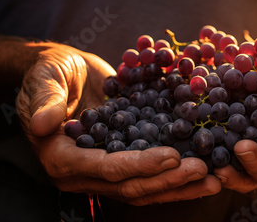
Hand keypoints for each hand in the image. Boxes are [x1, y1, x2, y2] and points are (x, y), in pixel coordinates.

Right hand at [16, 42, 220, 204]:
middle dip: (168, 180)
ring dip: (178, 185)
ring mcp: (102, 169)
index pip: (106, 168)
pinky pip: (148, 173)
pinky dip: (174, 174)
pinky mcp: (119, 158)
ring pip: (143, 187)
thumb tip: (43, 124)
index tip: (173, 156)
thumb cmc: (48, 72)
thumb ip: (45, 100)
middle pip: (130, 185)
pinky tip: (203, 169)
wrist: (59, 71)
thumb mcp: (44, 79)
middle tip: (204, 171)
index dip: (140, 164)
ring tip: (214, 179)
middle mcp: (83, 172)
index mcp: (61, 158)